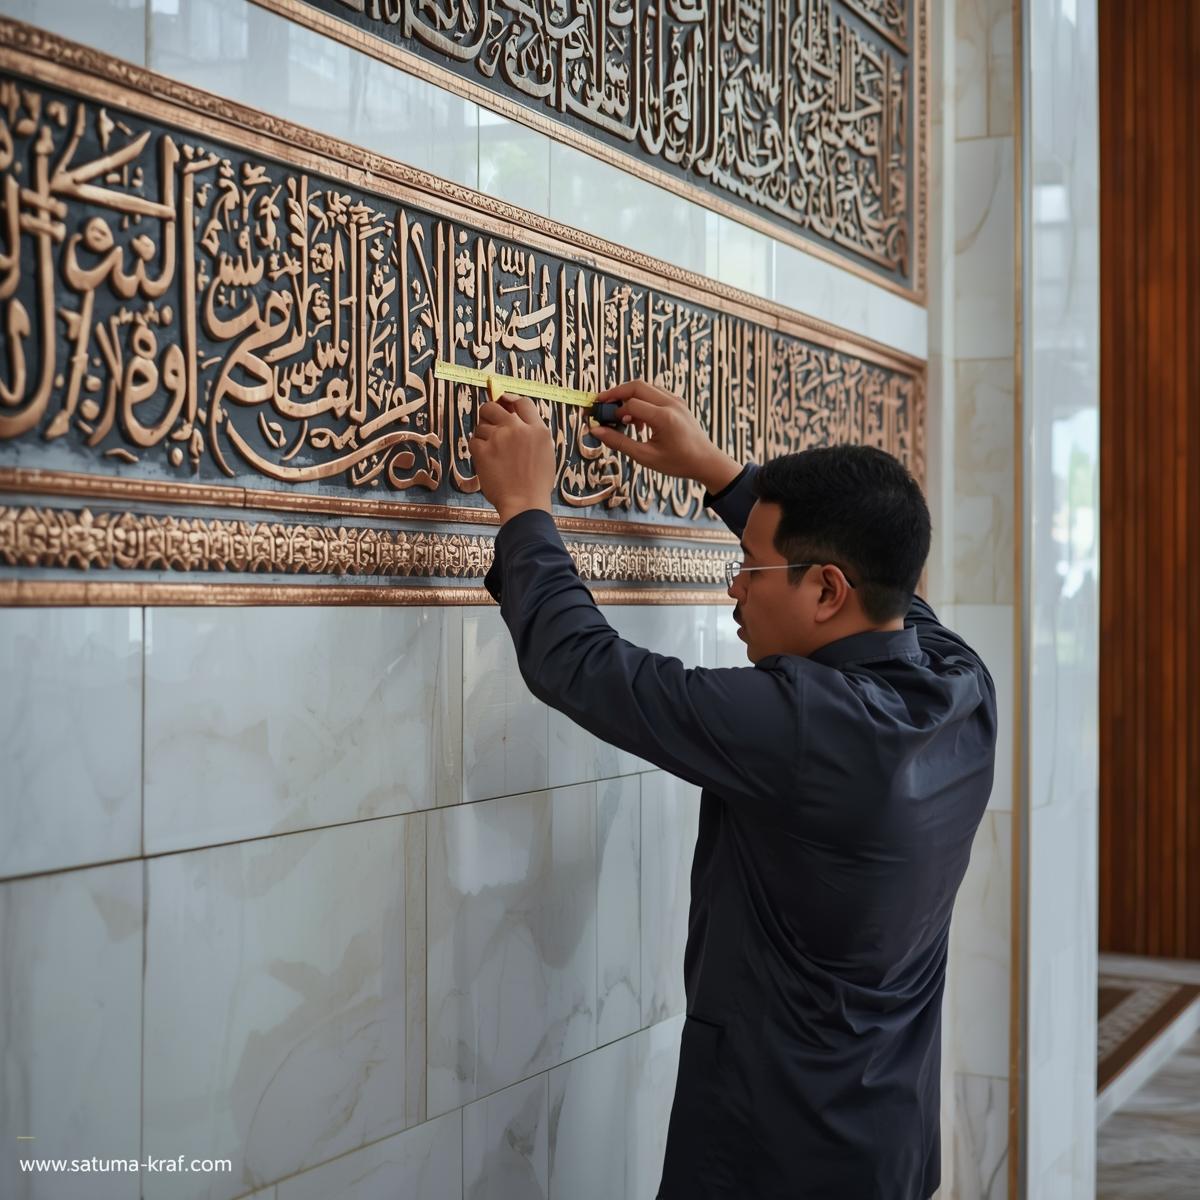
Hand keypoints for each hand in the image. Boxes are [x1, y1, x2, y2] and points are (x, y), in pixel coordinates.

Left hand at [467, 393, 555, 522]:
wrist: (525, 504)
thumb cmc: (536, 484)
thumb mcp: (545, 452)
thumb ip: (533, 433)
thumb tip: (517, 418)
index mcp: (538, 430)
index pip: (523, 402)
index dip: (510, 401)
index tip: (504, 403)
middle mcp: (518, 429)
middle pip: (494, 406)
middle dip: (489, 412)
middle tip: (489, 422)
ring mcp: (499, 438)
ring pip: (481, 425)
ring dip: (483, 436)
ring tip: (493, 453)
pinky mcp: (483, 451)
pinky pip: (473, 441)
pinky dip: (477, 449)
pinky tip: (486, 460)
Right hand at [589, 380, 740, 492]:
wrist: (706, 461)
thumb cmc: (679, 462)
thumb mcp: (646, 457)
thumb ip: (619, 442)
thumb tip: (597, 431)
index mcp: (664, 418)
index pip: (631, 405)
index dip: (614, 412)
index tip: (602, 421)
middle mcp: (671, 403)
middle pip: (637, 385)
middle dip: (616, 393)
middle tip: (601, 403)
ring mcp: (676, 400)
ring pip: (645, 387)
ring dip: (629, 397)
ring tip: (621, 417)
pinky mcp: (678, 402)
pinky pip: (654, 393)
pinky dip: (641, 400)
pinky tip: (637, 420)